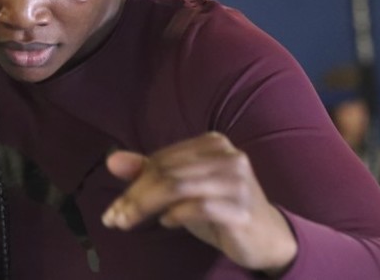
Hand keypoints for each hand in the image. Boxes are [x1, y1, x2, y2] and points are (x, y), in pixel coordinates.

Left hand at [102, 132, 297, 275]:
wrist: (267, 237)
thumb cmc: (220, 209)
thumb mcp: (183, 189)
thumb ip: (150, 172)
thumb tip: (111, 161)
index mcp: (212, 143)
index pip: (162, 159)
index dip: (134, 182)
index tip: (114, 207)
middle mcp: (227, 155)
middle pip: (167, 172)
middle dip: (134, 196)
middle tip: (114, 219)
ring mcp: (237, 180)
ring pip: (178, 186)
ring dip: (146, 206)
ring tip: (128, 222)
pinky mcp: (241, 208)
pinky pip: (199, 207)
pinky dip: (176, 214)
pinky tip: (167, 223)